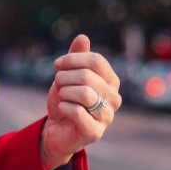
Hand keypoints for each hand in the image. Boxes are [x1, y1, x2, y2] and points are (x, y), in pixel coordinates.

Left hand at [40, 35, 120, 169]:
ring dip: (65, 91)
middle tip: (58, 81)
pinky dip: (64, 107)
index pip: (96, 61)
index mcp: (111, 81)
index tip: (57, 64)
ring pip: (85, 94)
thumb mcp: (68, 74)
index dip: (74, 59)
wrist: (57, 128)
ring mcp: (107, 117)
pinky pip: (78, 113)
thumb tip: (83, 37)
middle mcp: (114, 98)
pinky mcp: (95, 132)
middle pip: (88, 76)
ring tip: (61, 95)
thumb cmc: (66, 98)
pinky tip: (62, 109)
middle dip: (66, 76)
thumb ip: (76, 56)